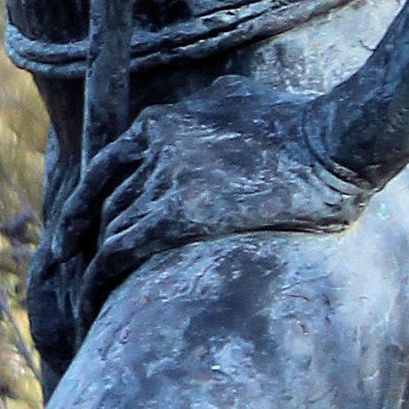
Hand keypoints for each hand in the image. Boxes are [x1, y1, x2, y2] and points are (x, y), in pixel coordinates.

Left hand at [48, 80, 375, 334]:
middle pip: (100, 205)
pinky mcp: (182, 212)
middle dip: (82, 246)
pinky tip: (92, 309)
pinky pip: (118, 251)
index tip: (72, 240)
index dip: (83, 210)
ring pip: (105, 232)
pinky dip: (97, 282)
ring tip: (84, 309)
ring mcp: (166, 177)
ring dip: (89, 273)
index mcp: (161, 121)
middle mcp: (153, 145)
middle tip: (73, 284)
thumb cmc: (300, 123)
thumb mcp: (237, 99)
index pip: (101, 170)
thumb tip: (201, 112)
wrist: (336, 139)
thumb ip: (205, 109)